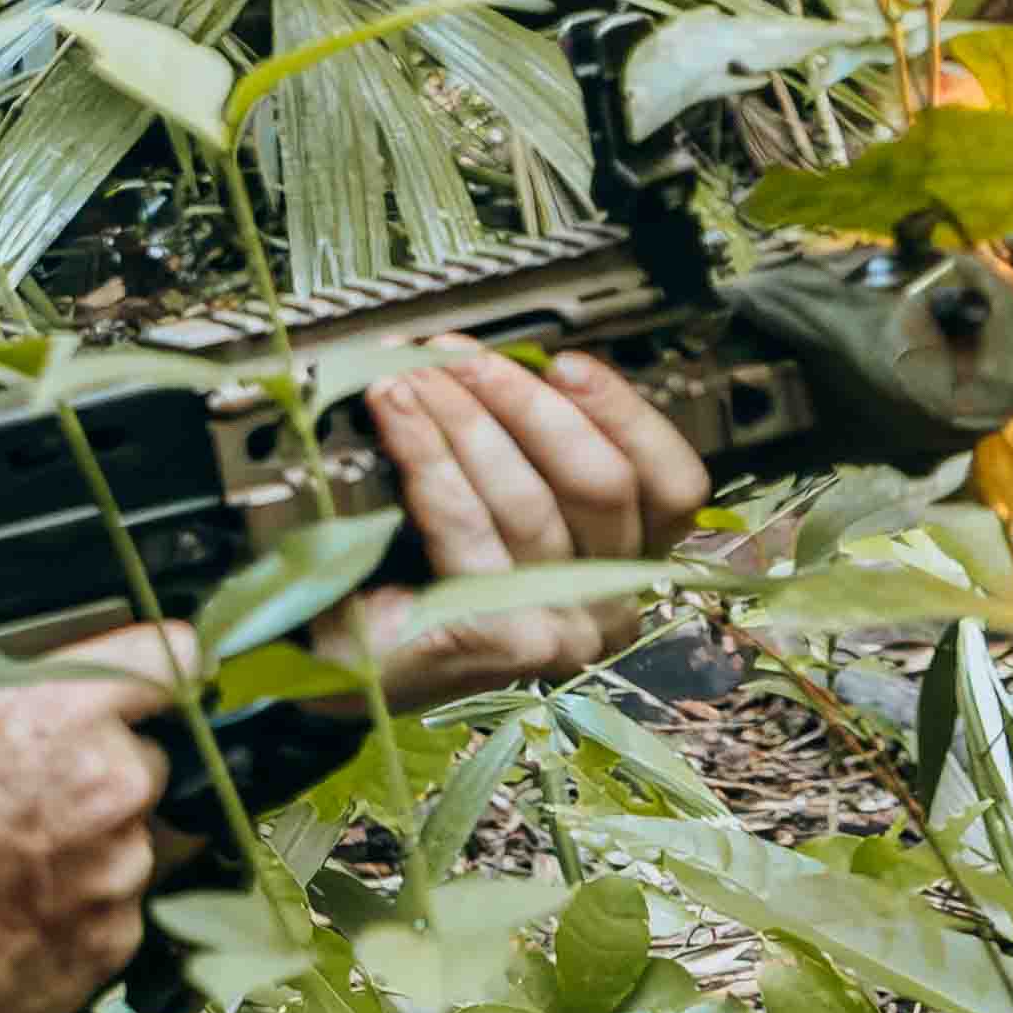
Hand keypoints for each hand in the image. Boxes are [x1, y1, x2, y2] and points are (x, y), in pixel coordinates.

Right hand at [0, 621, 187, 1012]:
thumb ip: (2, 683)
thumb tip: (40, 672)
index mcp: (66, 710)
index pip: (169, 656)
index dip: (152, 668)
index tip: (142, 684)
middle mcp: (114, 784)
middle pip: (147, 758)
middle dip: (102, 771)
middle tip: (30, 797)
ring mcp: (123, 869)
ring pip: (134, 838)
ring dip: (93, 844)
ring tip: (11, 864)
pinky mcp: (116, 940)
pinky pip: (116, 907)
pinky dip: (78, 907)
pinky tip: (14, 911)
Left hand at [314, 350, 710, 709]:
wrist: (339, 656)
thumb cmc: (417, 571)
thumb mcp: (496, 495)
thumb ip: (528, 442)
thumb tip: (511, 360)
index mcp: (625, 562)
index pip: (673, 485)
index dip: (625, 414)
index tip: (564, 363)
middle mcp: (609, 606)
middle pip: (602, 482)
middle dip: (524, 401)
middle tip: (455, 356)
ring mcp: (561, 631)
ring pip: (528, 498)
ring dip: (461, 419)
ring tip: (407, 377)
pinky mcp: (503, 641)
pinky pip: (467, 527)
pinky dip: (426, 458)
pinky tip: (395, 417)